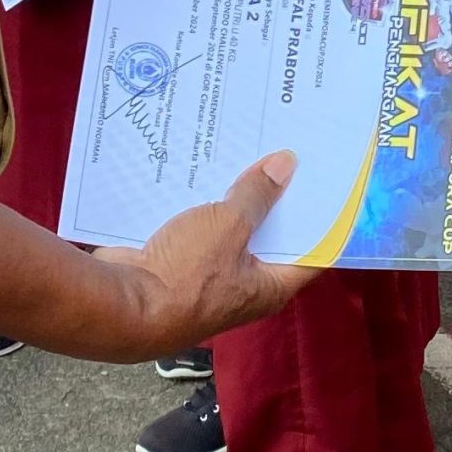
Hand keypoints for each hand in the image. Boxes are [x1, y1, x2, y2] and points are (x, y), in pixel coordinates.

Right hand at [92, 151, 317, 355]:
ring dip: (238, 193)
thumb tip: (286, 165)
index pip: (313, 250)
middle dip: (278, 194)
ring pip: (232, 226)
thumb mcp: (227, 226)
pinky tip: (208, 165)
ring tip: (251, 147)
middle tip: (290, 149)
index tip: (333, 179)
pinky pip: (201, 225)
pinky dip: (206, 200)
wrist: (118, 304)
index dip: (326, 216)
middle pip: (270, 233)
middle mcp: (245, 284)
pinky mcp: (181, 261)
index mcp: (269, 286)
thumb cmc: (182, 275)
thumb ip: (257, 195)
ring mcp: (210, 273)